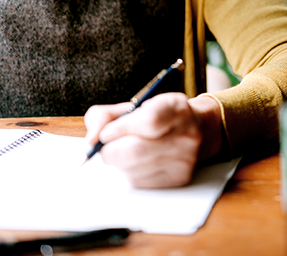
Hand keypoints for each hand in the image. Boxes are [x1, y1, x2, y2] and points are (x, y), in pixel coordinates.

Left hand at [83, 93, 222, 188]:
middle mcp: (186, 134)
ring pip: (134, 169)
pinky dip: (130, 173)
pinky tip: (137, 162)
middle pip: (137, 151)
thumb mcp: (133, 105)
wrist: (196, 131)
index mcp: (176, 108)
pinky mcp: (179, 179)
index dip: (122, 128)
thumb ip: (105, 116)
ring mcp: (185, 159)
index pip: (149, 121)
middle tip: (105, 146)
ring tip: (125, 151)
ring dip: (119, 163)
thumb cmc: (156, 116)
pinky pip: (140, 182)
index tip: (106, 133)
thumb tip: (90, 140)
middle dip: (111, 150)